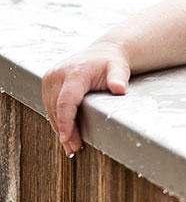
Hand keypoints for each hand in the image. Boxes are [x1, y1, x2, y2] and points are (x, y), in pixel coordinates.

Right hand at [41, 41, 130, 155]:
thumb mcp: (119, 68)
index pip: (65, 102)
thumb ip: (118, 78)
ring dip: (59, 128)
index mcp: (74, 72)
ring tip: (71, 145)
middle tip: (74, 149)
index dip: (65, 122)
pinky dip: (57, 119)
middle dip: (65, 131)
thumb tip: (120, 89)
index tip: (67, 139)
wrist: (103, 52)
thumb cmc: (112, 62)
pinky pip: (50, 105)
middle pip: (57, 109)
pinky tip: (65, 132)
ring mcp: (50, 78)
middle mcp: (58, 75)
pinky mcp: (48, 83)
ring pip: (51, 109)